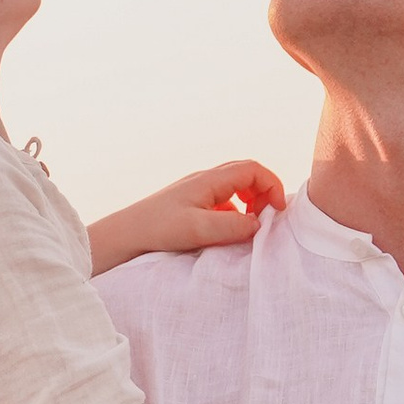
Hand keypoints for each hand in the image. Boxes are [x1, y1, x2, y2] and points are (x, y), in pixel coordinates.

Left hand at [87, 159, 284, 274]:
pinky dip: (234, 212)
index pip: (253, 169)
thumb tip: (258, 223)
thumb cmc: (159, 229)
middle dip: (264, 192)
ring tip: (249, 225)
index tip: (277, 211)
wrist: (126, 234)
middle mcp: (205, 180)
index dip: (272, 185)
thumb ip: (233, 226)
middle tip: (266, 217)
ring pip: (235, 187)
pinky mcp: (191, 204)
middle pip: (246, 174)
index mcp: (210, 180)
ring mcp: (197, 191)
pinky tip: (227, 232)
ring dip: (249, 202)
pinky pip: (222, 201)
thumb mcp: (199, 229)